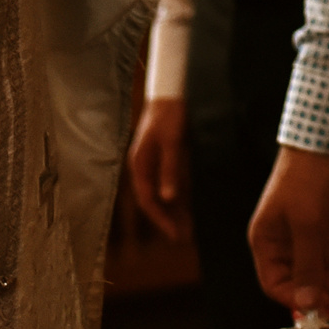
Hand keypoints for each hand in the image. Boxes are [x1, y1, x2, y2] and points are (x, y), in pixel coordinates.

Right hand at [127, 95, 187, 241]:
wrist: (170, 91)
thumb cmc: (169, 114)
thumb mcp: (171, 142)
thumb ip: (169, 169)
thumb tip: (167, 198)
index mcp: (140, 164)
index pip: (147, 200)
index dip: (160, 219)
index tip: (174, 233)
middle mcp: (144, 167)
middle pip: (153, 200)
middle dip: (167, 219)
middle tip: (183, 237)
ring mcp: (153, 163)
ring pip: (161, 194)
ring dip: (173, 210)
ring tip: (188, 227)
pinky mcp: (164, 158)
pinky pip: (169, 183)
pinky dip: (178, 196)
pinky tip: (189, 205)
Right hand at [250, 144, 328, 323]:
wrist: (322, 141)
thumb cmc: (306, 178)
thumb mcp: (308, 225)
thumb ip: (307, 265)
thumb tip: (307, 301)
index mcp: (265, 240)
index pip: (275, 284)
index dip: (297, 300)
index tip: (322, 311)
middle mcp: (279, 241)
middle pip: (299, 280)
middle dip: (324, 295)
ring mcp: (298, 233)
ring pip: (316, 268)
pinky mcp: (316, 225)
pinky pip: (326, 254)